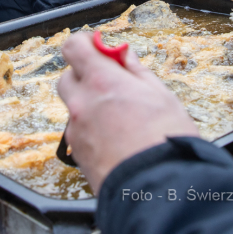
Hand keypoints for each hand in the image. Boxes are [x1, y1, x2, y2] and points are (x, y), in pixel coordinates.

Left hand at [57, 32, 198, 190]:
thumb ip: (136, 71)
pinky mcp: (77, 154)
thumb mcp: (161, 95)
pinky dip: (91, 127)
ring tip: (119, 113)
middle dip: (86, 74)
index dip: (86, 43)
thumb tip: (125, 55)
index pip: (73, 46)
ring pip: (73, 106)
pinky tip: (115, 136)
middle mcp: (81, 103)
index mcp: (101, 81)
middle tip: (113, 81)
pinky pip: (78, 130)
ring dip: (88, 102)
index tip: (101, 47)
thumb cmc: (164, 141)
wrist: (156, 190)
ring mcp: (76, 130)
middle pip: (68, 76)